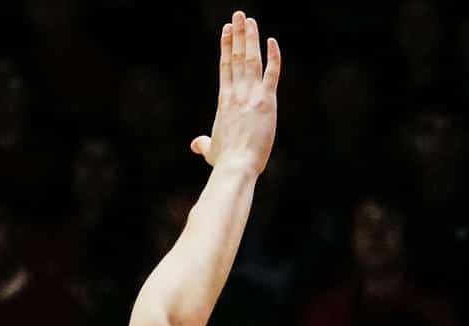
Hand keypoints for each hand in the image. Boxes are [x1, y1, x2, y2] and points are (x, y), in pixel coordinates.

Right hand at [191, 12, 279, 175]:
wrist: (236, 166)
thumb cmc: (225, 161)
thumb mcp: (211, 150)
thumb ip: (204, 143)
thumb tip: (195, 144)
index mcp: (224, 100)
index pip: (225, 66)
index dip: (226, 46)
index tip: (227, 30)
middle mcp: (236, 92)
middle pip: (237, 57)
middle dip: (238, 34)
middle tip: (239, 15)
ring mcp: (251, 95)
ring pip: (251, 59)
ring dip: (250, 38)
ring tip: (249, 20)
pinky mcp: (266, 101)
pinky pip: (272, 73)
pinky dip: (273, 56)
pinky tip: (272, 41)